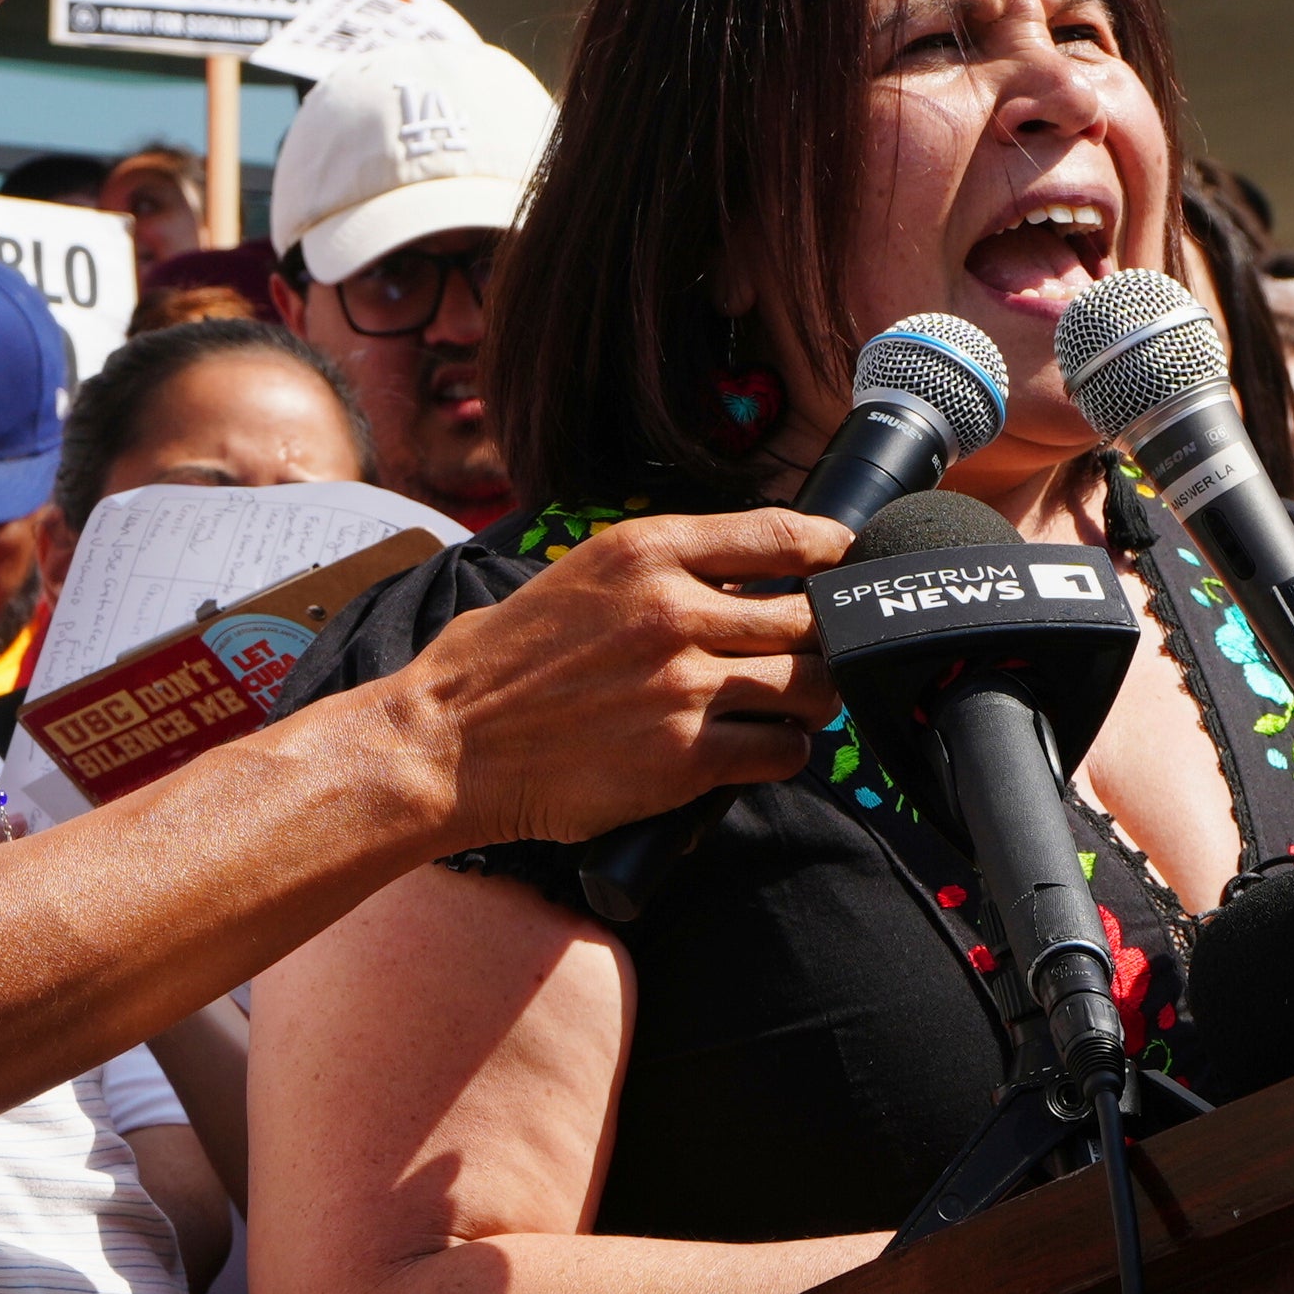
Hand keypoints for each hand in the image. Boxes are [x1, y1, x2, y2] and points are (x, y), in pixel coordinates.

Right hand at [378, 507, 855, 848]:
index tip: (845, 565)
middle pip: (812, 617)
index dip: (833, 551)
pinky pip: (782, 753)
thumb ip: (662, 571)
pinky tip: (761, 750)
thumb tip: (743, 580)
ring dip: (814, 700)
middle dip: (825, 639)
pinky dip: (785, 754)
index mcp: (648, 550)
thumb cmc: (502, 662)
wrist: (449, 743)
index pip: (784, 535)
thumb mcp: (580, 576)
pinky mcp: (684, 759)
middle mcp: (674, 610)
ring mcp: (683, 686)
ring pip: (812, 688)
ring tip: (793, 706)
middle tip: (814, 654)